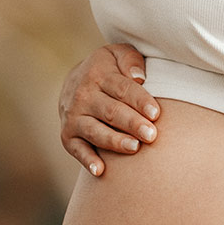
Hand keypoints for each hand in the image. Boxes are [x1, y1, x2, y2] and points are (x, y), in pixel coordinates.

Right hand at [58, 43, 159, 176]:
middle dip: (132, 124)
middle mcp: (83, 96)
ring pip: (95, 131)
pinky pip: (77, 150)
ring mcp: (74, 117)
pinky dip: (87, 161)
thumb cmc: (108, 69)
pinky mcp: (68, 136)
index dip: (139, 101)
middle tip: (151, 135)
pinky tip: (100, 170)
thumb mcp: (117, 54)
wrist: (73, 82)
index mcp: (98, 74)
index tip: (155, 113)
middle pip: (111, 112)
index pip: (122, 89)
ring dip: (114, 141)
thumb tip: (139, 77)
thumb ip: (131, 59)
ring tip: (134, 148)